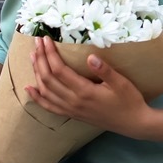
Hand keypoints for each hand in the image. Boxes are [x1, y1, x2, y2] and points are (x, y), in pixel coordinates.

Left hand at [23, 36, 149, 135]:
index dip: (50, 54)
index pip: (60, 70)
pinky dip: (37, 97)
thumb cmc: (129, 100)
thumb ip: (105, 70)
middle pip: (49, 79)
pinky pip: (49, 106)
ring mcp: (71, 110)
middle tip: (36, 43)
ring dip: (37, 73)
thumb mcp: (121, 83)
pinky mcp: (72, 114)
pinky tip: (30, 88)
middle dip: (40, 59)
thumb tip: (90, 57)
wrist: (132, 123)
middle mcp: (73, 101)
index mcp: (85, 91)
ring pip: (46, 91)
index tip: (45, 39)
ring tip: (33, 57)